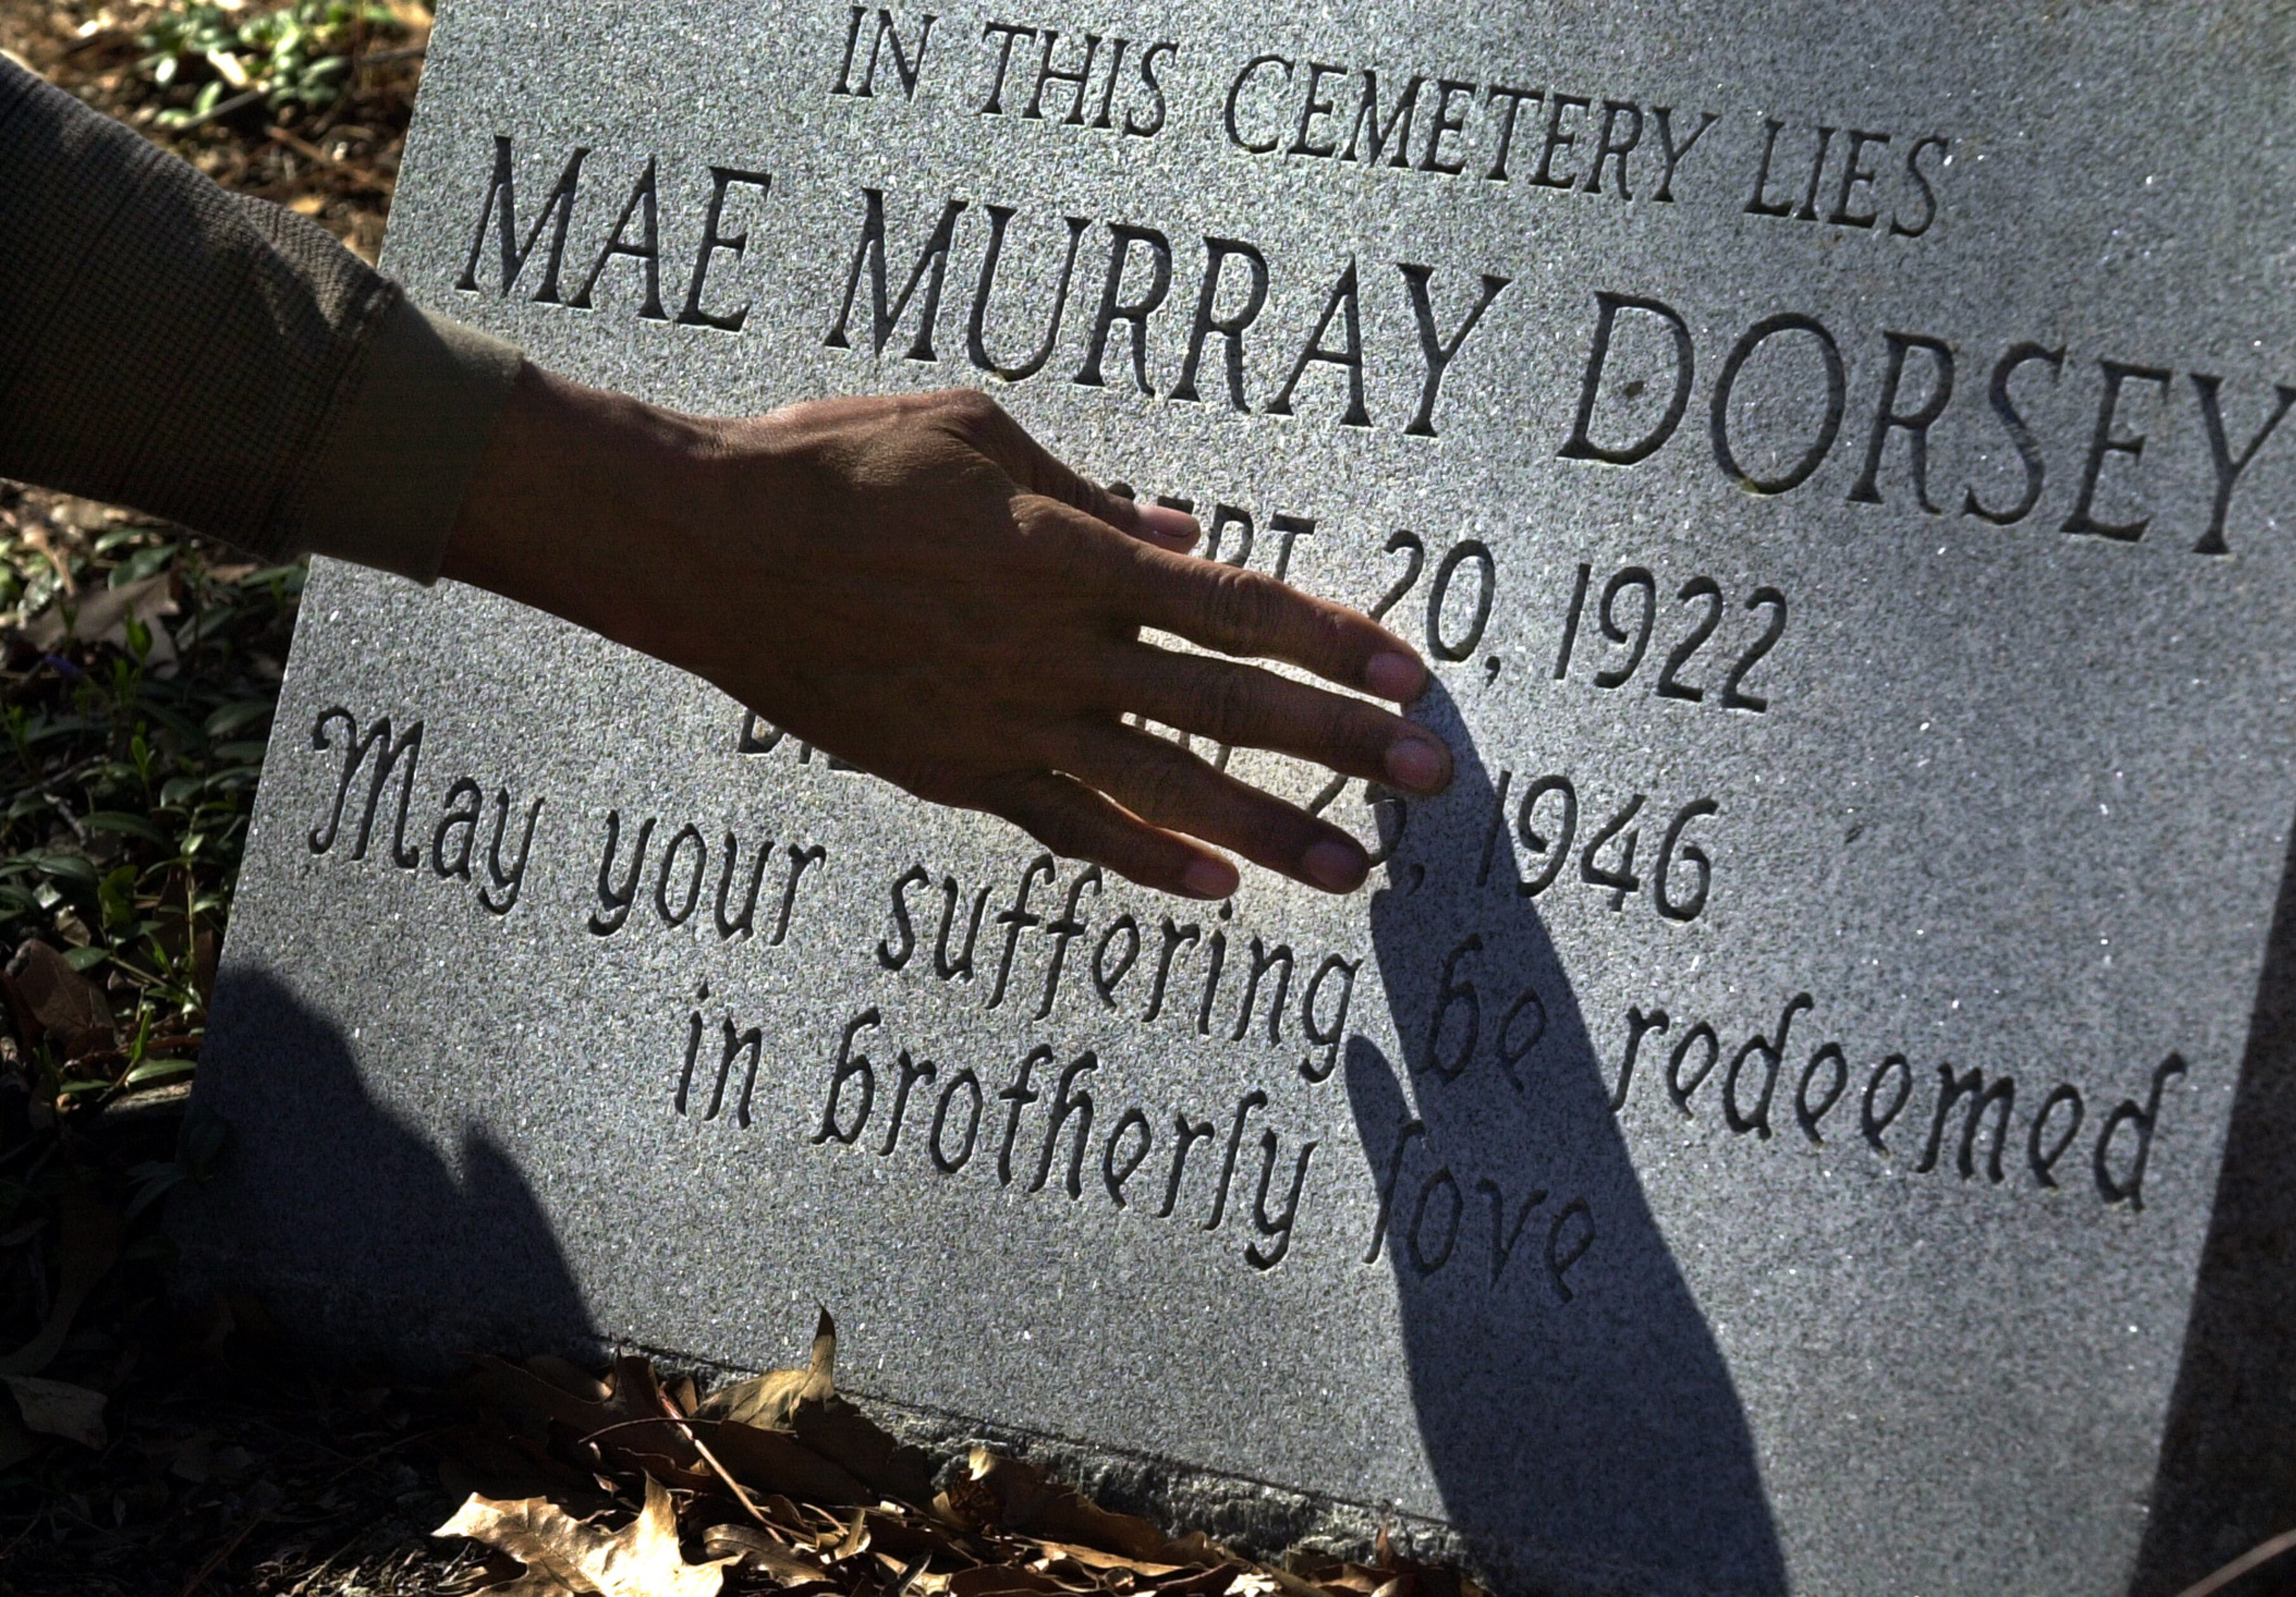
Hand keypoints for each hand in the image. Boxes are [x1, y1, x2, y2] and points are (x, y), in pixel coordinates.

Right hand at [441, 368, 1453, 897]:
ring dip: (1267, 829)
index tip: (1411, 673)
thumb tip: (1187, 538)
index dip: (1332, 641)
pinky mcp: (954, 771)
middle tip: (1430, 782)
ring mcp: (1008, 718)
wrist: (708, 546)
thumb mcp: (979, 432)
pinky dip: (1141, 858)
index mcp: (1073, 551)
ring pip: (1164, 785)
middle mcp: (1059, 645)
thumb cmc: (840, 462)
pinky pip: (1066, 825)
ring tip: (1351, 873)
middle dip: (1338, 744)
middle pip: (1230, 705)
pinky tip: (1210, 889)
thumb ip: (1095, 495)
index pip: (1237, 607)